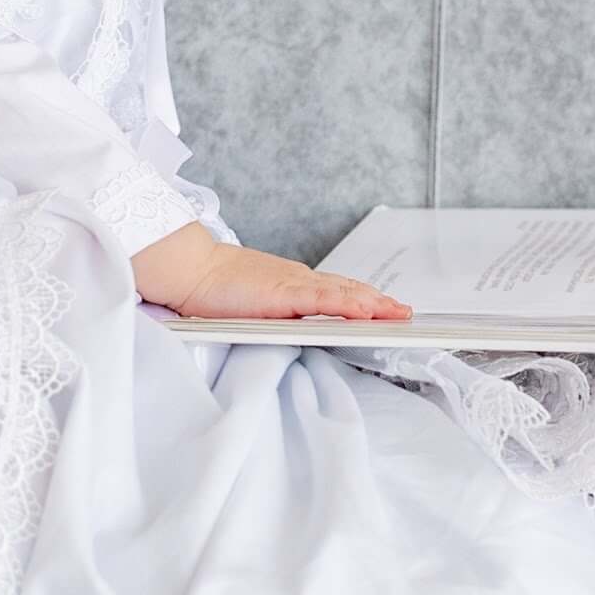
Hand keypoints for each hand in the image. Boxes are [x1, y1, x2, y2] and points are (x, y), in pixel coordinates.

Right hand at [132, 223, 412, 322]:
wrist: (189, 269)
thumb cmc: (210, 288)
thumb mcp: (250, 301)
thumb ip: (272, 312)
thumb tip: (287, 326)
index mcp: (289, 283)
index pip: (335, 290)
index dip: (362, 297)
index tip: (384, 306)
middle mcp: (297, 280)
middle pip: (348, 290)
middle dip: (379, 302)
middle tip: (405, 312)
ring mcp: (292, 285)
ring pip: (344, 293)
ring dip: (375, 304)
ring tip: (399, 314)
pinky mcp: (283, 294)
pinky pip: (325, 300)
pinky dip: (350, 305)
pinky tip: (369, 312)